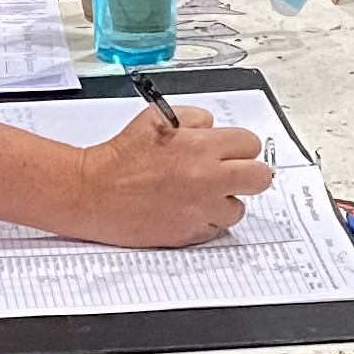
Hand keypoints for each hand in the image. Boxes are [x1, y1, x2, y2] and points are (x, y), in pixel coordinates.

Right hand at [72, 104, 273, 246]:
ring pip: (238, 208)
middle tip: (232, 173)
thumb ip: (194, 119)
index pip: (250, 144)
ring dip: (225, 200)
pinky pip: (215, 229)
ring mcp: (200, 210)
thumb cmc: (120, 157)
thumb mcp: (156, 119)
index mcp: (201, 148)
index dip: (240, 146)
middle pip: (259, 178)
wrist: (93, 192)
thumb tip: (213, 129)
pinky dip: (205, 220)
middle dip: (248, 173)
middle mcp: (207, 180)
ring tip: (200, 194)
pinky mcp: (189, 234)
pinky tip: (185, 209)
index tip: (231, 151)